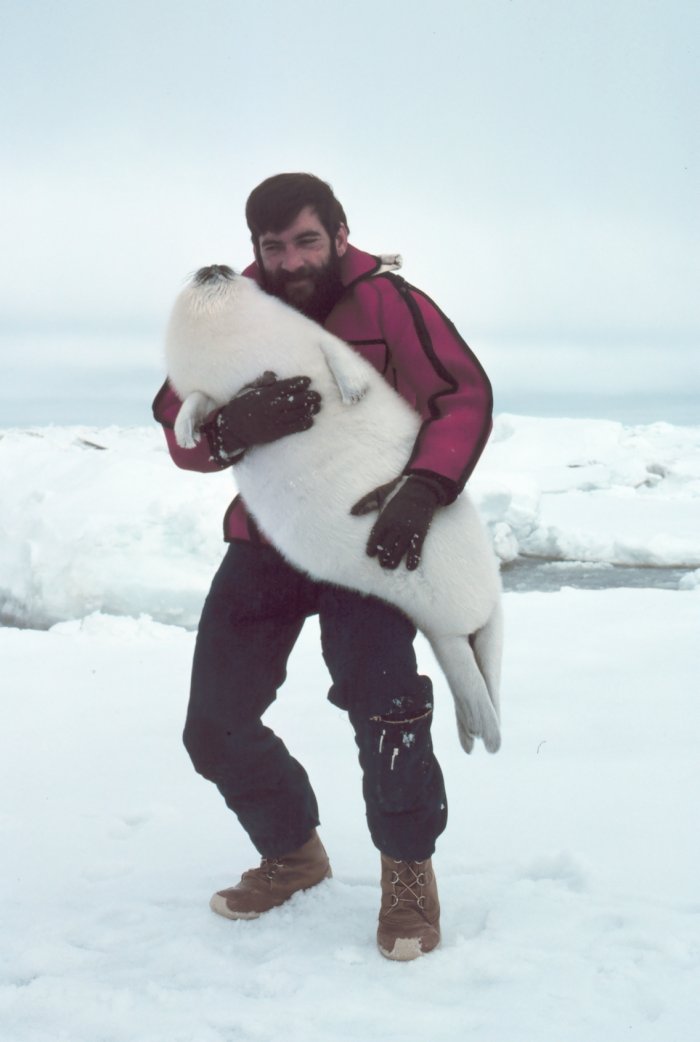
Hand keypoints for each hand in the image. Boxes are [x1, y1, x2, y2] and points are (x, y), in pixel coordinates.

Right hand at [203, 372, 320, 459]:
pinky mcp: (275, 433)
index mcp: (264, 394)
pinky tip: (311, 421)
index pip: (285, 386)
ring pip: (296, 414)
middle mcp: (271, 407)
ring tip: (318, 407)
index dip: (298, 383)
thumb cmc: (241, 406)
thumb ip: (261, 382)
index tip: (308, 380)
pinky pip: (292, 428)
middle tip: (319, 395)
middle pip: (294, 400)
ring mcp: (274, 420)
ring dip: (309, 410)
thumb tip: (273, 374)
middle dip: (309, 397)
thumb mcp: (248, 390)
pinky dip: (303, 424)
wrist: (233, 429)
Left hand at [351, 475, 443, 570]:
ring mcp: (408, 530)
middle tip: (381, 563)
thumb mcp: (378, 493)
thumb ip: (364, 503)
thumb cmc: (398, 490)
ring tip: (390, 566)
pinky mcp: (420, 532)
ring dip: (394, 561)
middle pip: (386, 547)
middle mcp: (395, 527)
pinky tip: (410, 567)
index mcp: (384, 518)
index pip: (375, 537)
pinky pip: (416, 549)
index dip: (371, 547)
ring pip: (399, 551)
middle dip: (383, 557)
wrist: (421, 487)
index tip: (369, 554)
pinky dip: (414, 559)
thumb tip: (351, 513)